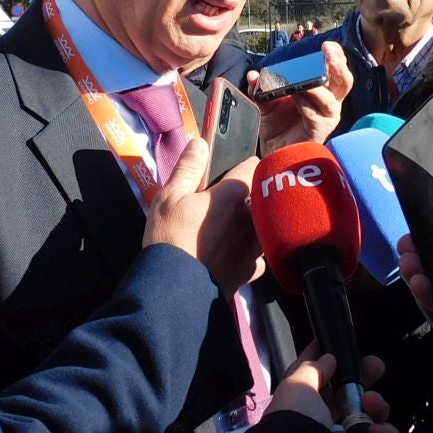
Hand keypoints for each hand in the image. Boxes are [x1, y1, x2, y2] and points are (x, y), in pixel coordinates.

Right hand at [141, 140, 261, 293]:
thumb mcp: (169, 196)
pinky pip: (259, 255)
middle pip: (260, 196)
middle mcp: (253, 217)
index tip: (230, 172)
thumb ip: (188, 167)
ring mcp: (256, 246)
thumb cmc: (170, 237)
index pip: (254, 166)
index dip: (242, 166)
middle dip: (248, 196)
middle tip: (224, 203)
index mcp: (235, 193)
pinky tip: (233, 255)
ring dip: (252, 224)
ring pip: (263, 225)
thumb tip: (200, 142)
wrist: (175, 290)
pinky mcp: (252, 271)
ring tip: (230, 229)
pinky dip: (249, 253)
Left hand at [252, 42, 352, 153]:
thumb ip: (261, 87)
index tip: (327, 45)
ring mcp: (327, 117)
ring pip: (332, 98)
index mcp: (322, 90)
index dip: (336, 56)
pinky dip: (306, 103)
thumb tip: (253, 75)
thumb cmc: (278, 123)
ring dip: (318, 85)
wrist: (273, 150)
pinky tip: (296, 95)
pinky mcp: (320, 131)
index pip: (336, 70)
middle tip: (327, 50)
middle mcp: (329, 102)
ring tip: (305, 77)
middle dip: (338, 64)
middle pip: (344, 81)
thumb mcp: (267, 100)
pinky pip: (316, 115)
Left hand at [262, 347, 393, 431]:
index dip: (332, 362)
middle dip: (366, 379)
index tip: (343, 345)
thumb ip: (313, 367)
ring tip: (372, 403)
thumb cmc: (296, 423)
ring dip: (378, 406)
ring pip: (374, 418)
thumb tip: (328, 357)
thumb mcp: (296, 387)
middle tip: (377, 366)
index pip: (322, 380)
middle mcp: (326, 425)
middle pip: (353, 396)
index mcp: (305, 407)